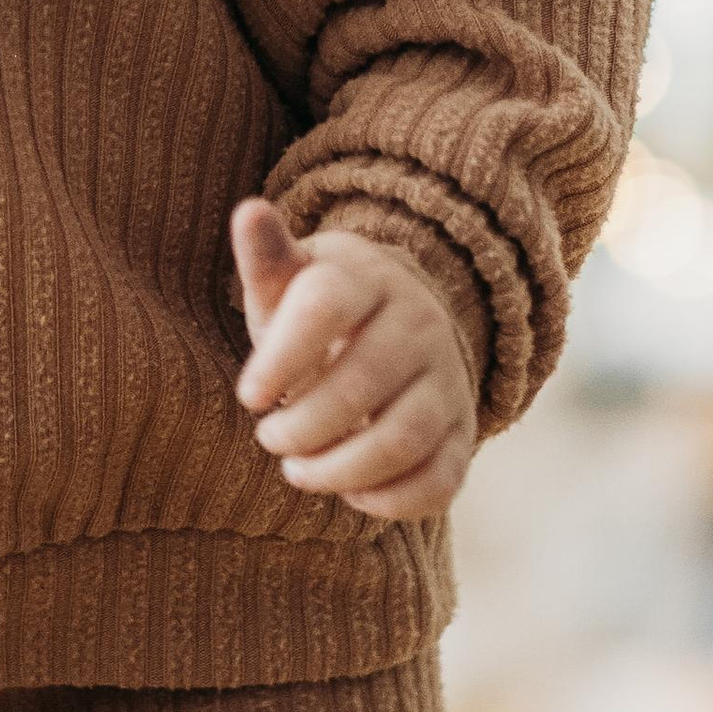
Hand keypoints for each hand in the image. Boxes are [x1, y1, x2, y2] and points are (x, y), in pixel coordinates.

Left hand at [230, 198, 476, 522]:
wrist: (395, 330)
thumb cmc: (318, 312)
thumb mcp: (289, 282)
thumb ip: (268, 258)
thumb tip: (250, 210)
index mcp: (368, 279)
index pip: (326, 307)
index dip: (281, 358)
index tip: (248, 396)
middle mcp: (420, 324)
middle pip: (360, 385)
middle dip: (301, 427)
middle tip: (269, 437)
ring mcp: (449, 380)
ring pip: (401, 439)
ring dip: (338, 470)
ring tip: (297, 470)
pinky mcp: (464, 433)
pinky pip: (440, 480)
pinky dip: (389, 500)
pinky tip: (350, 492)